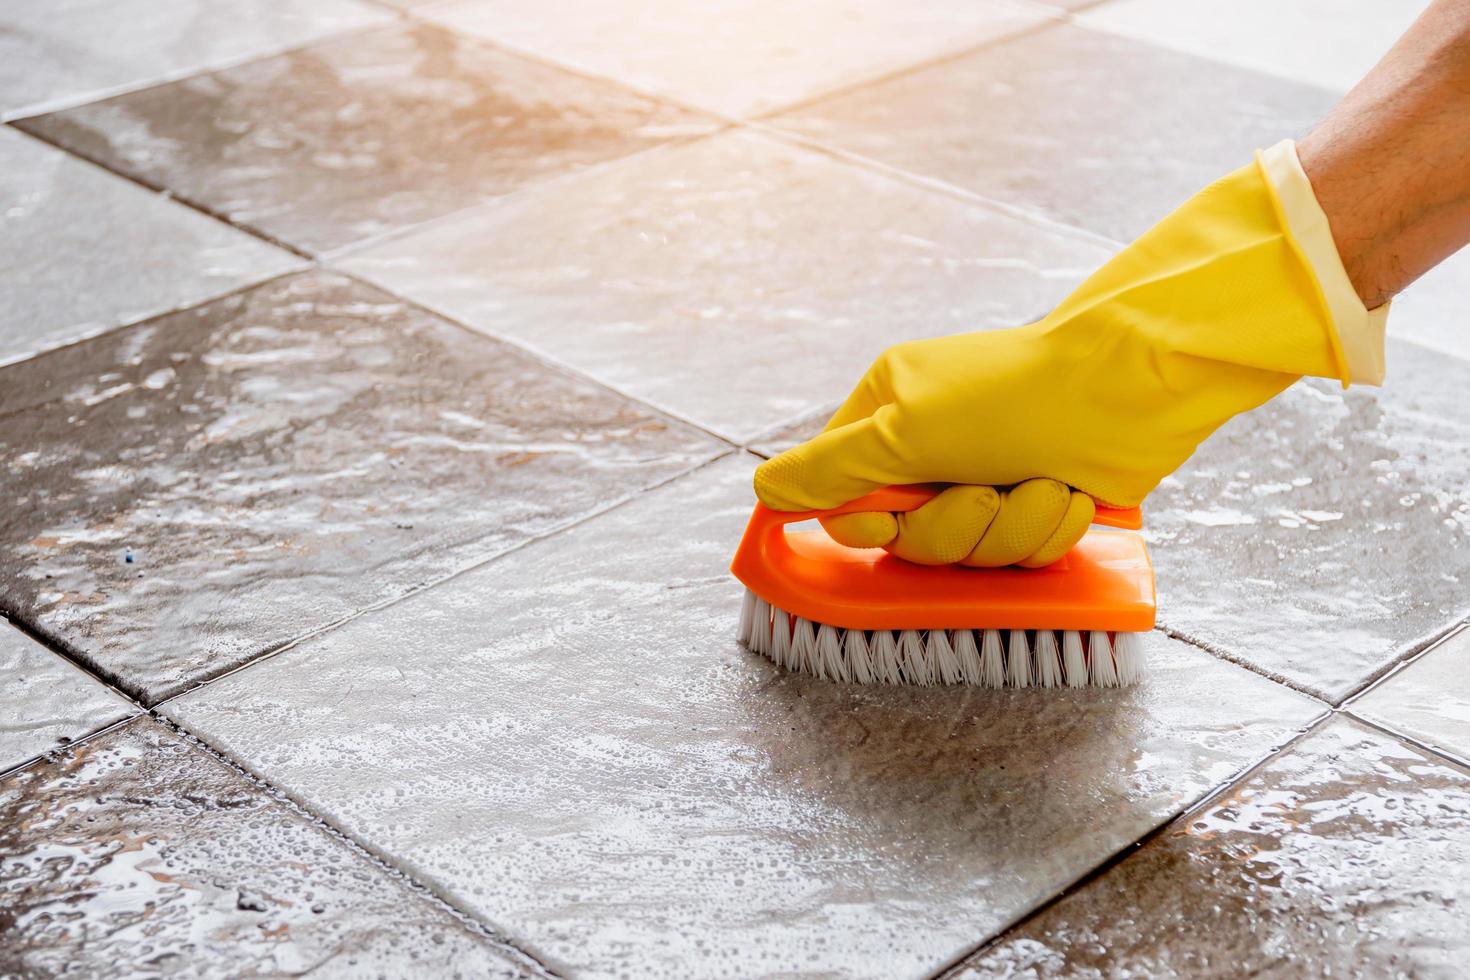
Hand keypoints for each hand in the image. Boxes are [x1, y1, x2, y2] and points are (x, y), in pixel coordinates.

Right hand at [755, 142, 1378, 564]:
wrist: (1130, 391)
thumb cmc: (1011, 397)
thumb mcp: (899, 431)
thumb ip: (825, 470)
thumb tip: (764, 490)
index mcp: (887, 411)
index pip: (842, 494)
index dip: (867, 521)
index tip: (889, 516)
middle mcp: (932, 445)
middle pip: (907, 537)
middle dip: (952, 527)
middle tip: (980, 492)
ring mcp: (986, 475)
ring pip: (968, 552)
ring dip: (1008, 528)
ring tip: (1037, 484)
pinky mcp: (1036, 501)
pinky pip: (1019, 554)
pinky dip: (1046, 529)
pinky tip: (1066, 493)